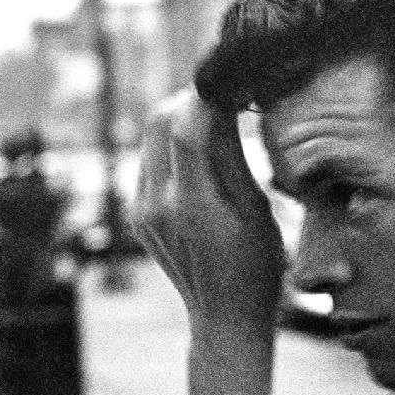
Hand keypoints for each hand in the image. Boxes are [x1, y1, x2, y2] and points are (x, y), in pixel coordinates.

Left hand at [131, 91, 283, 326]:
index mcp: (194, 207)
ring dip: (179, 118)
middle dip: (189, 97)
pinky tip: (200, 155)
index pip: (187, 127)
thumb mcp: (257, 211)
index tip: (229, 74)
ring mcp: (142, 211)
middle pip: (159, 120)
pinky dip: (171, 145)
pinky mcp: (137, 214)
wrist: (224, 319)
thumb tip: (225, 103)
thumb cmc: (257, 269)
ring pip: (150, 136)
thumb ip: (234, 157)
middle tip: (223, 94)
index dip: (206, 91)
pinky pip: (149, 161)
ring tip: (214, 120)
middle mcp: (158, 206)